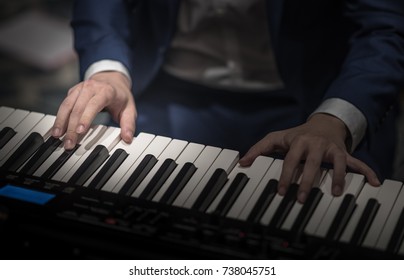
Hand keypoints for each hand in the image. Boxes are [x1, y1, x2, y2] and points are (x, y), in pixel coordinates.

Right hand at [52, 71, 135, 148]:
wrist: (112, 79)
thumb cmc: (120, 96)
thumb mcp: (130, 108)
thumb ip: (129, 124)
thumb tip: (127, 138)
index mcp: (106, 91)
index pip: (94, 104)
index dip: (86, 117)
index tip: (80, 131)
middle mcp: (91, 87)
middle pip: (78, 108)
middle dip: (72, 127)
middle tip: (69, 143)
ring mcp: (80, 88)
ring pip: (67, 105)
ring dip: (61, 122)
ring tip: (57, 136)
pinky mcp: (72, 92)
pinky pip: (64, 105)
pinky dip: (59, 117)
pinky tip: (57, 128)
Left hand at [239, 113, 379, 202]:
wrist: (322, 123)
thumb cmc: (296, 134)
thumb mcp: (276, 138)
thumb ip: (258, 149)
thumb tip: (242, 162)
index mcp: (298, 141)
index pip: (290, 160)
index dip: (286, 176)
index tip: (281, 192)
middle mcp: (315, 144)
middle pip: (311, 163)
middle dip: (307, 181)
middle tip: (302, 198)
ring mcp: (330, 148)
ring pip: (336, 161)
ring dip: (337, 177)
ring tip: (335, 194)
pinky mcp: (343, 152)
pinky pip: (356, 161)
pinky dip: (366, 171)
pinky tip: (374, 182)